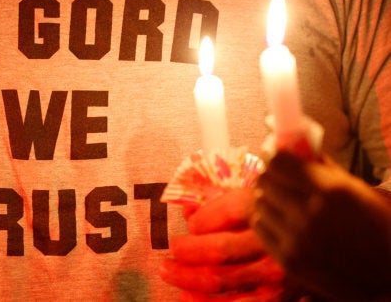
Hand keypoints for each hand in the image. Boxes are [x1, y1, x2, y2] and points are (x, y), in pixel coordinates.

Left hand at [160, 188, 286, 299]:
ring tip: (167, 272)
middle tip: (172, 248)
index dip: (202, 218)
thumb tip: (188, 211)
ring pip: (221, 280)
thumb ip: (221, 201)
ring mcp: (276, 274)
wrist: (323, 242)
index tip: (191, 222)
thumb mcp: (254, 197)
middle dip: (186, 250)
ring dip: (187, 278)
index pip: (228, 212)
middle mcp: (274, 244)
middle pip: (220, 250)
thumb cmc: (278, 215)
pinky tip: (187, 297)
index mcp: (271, 211)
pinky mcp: (277, 298)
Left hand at [252, 151, 390, 300]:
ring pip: (259, 203)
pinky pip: (259, 226)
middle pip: (264, 181)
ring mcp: (296, 239)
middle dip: (270, 176)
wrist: (386, 277)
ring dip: (268, 199)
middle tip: (277, 179)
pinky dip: (266, 220)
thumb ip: (324, 167)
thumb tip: (295, 147)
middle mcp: (309, 213)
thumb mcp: (359, 191)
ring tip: (282, 202)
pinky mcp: (287, 259)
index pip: (278, 162)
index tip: (274, 157)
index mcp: (331, 191)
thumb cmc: (378, 227)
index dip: (274, 157)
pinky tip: (281, 222)